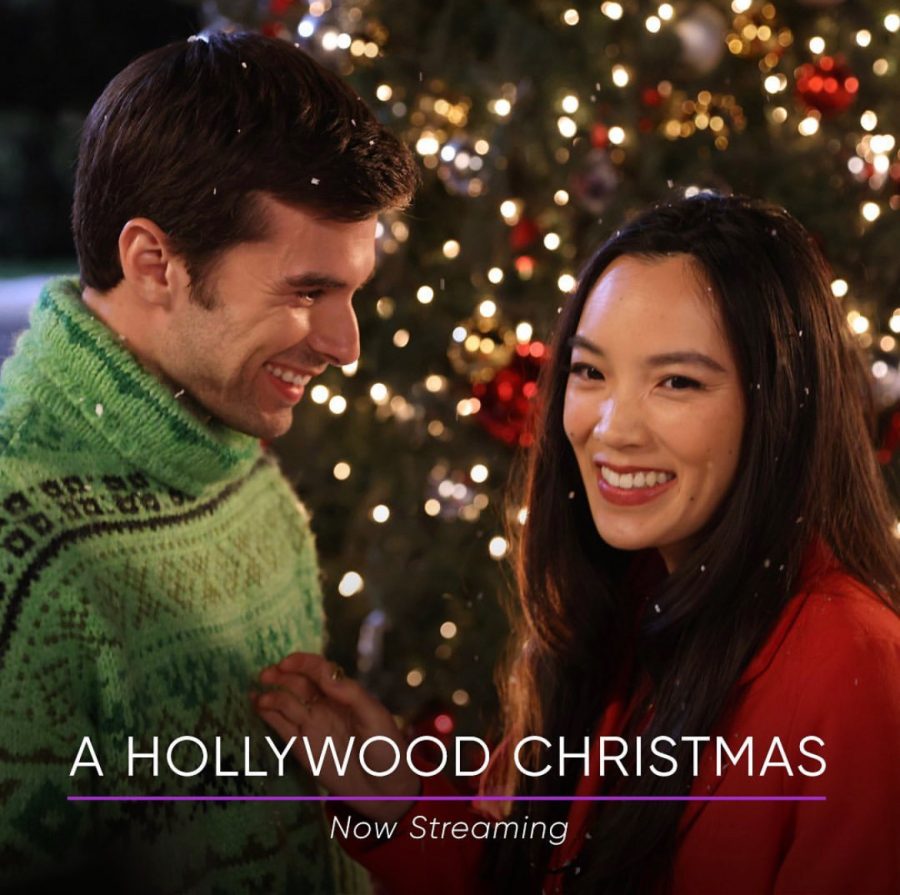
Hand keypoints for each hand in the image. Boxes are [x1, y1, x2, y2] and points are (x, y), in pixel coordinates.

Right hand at [253, 652, 419, 821]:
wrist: (384, 791)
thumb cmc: (387, 750)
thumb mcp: (375, 718)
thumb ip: (351, 694)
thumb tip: (327, 674)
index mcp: (344, 694)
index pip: (320, 671)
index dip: (303, 663)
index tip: (286, 662)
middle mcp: (325, 705)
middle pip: (299, 683)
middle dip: (282, 676)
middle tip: (266, 674)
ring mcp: (312, 725)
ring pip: (286, 703)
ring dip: (271, 695)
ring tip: (259, 696)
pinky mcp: (301, 747)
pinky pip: (281, 727)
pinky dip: (267, 715)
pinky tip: (256, 704)